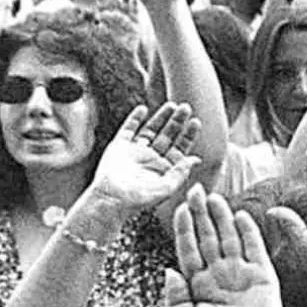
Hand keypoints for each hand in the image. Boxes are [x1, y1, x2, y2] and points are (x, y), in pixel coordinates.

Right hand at [88, 104, 202, 213]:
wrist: (111, 200)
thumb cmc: (139, 200)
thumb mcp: (167, 187)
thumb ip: (181, 172)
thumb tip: (196, 159)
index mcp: (164, 168)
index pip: (180, 147)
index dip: (188, 135)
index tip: (195, 122)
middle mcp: (151, 158)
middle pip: (168, 135)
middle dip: (177, 122)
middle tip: (186, 107)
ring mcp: (135, 151)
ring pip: (151, 130)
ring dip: (161, 117)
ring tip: (172, 105)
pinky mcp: (119, 147)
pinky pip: (128, 129)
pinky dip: (134, 119)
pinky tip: (143, 109)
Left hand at [162, 186, 286, 306]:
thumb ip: (174, 299)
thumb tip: (168, 270)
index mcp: (198, 287)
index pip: (188, 251)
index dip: (184, 230)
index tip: (179, 209)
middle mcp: (219, 277)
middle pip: (207, 238)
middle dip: (201, 214)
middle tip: (195, 190)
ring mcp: (241, 276)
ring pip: (229, 239)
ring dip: (221, 218)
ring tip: (214, 197)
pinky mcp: (263, 279)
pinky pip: (254, 250)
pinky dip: (248, 233)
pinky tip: (240, 216)